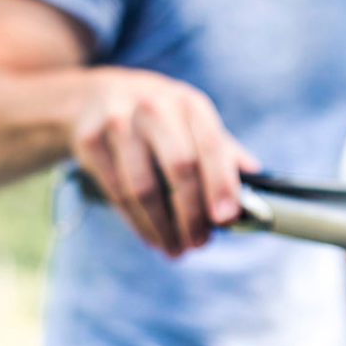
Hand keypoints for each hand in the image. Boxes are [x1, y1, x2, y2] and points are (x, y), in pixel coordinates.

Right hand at [67, 68, 259, 255]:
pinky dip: (138, 224)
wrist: (90, 97)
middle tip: (200, 243)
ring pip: (143, 188)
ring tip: (176, 249)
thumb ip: (221, 148)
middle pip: (179, 169)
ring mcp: (119, 122)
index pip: (211, 145)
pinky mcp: (90, 141)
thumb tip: (256, 176)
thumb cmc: (155, 116)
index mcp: (188, 103)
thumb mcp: (189, 119)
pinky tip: (152, 238)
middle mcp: (154, 107)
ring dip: (163, 227)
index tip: (226, 219)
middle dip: (192, 214)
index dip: (221, 185)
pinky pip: (117, 194)